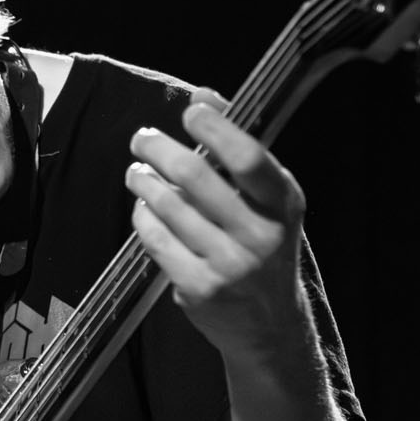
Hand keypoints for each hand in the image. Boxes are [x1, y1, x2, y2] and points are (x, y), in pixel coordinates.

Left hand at [126, 90, 309, 360]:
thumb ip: (238, 147)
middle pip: (196, 177)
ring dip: (144, 181)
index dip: (215, 128)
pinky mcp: (199, 289)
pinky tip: (142, 207)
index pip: (247, 157)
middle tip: (143, 138)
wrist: (271, 325)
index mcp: (283, 204)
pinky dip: (144, 217)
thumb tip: (205, 95)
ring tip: (136, 171)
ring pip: (169, 208)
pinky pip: (156, 240)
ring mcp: (229, 265)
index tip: (190, 110)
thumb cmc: (264, 245)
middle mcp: (260, 235)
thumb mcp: (266, 199)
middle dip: (160, 150)